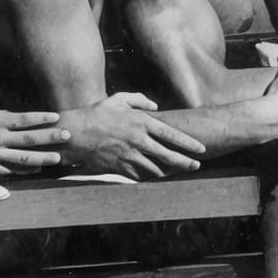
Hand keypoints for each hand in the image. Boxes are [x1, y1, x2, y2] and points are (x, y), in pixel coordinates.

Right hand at [0, 103, 67, 176]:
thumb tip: (9, 114)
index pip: (23, 119)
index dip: (41, 118)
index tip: (56, 116)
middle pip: (29, 138)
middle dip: (51, 137)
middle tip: (67, 135)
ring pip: (24, 158)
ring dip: (44, 157)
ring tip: (59, 157)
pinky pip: (12, 172)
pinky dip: (27, 171)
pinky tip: (38, 170)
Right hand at [59, 92, 205, 178]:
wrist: (76, 134)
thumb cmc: (96, 114)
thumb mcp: (117, 100)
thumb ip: (139, 100)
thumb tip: (155, 106)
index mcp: (140, 122)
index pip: (171, 134)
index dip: (188, 143)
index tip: (201, 149)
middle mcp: (138, 140)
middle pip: (168, 155)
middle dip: (185, 162)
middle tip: (196, 166)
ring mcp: (130, 155)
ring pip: (156, 169)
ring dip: (167, 172)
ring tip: (177, 173)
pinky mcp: (120, 167)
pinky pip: (139, 175)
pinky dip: (149, 177)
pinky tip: (155, 177)